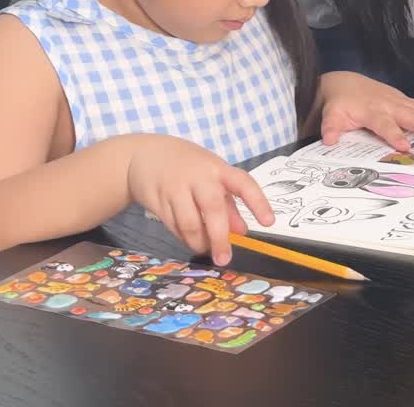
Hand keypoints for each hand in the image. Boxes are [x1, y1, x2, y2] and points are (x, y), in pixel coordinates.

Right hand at [126, 135, 273, 265]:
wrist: (145, 155)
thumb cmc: (188, 166)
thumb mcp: (212, 176)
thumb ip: (229, 203)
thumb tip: (243, 231)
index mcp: (218, 169)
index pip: (243, 183)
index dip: (258, 202)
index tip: (269, 222)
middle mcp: (199, 177)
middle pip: (213, 208)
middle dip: (220, 237)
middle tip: (224, 258)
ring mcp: (176, 188)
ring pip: (189, 223)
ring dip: (199, 242)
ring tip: (205, 249)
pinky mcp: (157, 201)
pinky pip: (173, 226)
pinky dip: (183, 238)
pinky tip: (189, 240)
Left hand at [319, 71, 413, 150]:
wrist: (344, 84)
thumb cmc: (340, 103)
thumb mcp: (331, 115)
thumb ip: (331, 127)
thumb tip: (329, 139)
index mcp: (372, 110)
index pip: (385, 124)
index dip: (395, 135)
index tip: (406, 148)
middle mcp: (391, 104)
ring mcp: (402, 101)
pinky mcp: (408, 101)